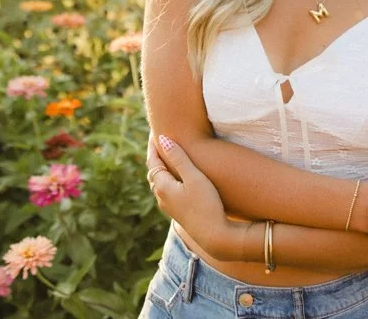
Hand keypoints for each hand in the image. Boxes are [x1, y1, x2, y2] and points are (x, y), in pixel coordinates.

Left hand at [146, 133, 233, 258]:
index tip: (155, 131)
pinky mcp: (178, 212)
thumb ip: (179, 158)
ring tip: (167, 155)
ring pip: (159, 182)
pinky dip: (168, 178)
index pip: (153, 160)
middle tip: (159, 140)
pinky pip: (167, 190)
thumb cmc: (207, 204)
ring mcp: (169, 206)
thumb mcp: (194, 178)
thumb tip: (163, 139)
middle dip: (156, 155)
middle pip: (154, 171)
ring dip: (162, 167)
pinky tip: (177, 178)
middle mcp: (161, 197)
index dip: (154, 145)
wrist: (215, 236)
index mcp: (162, 186)